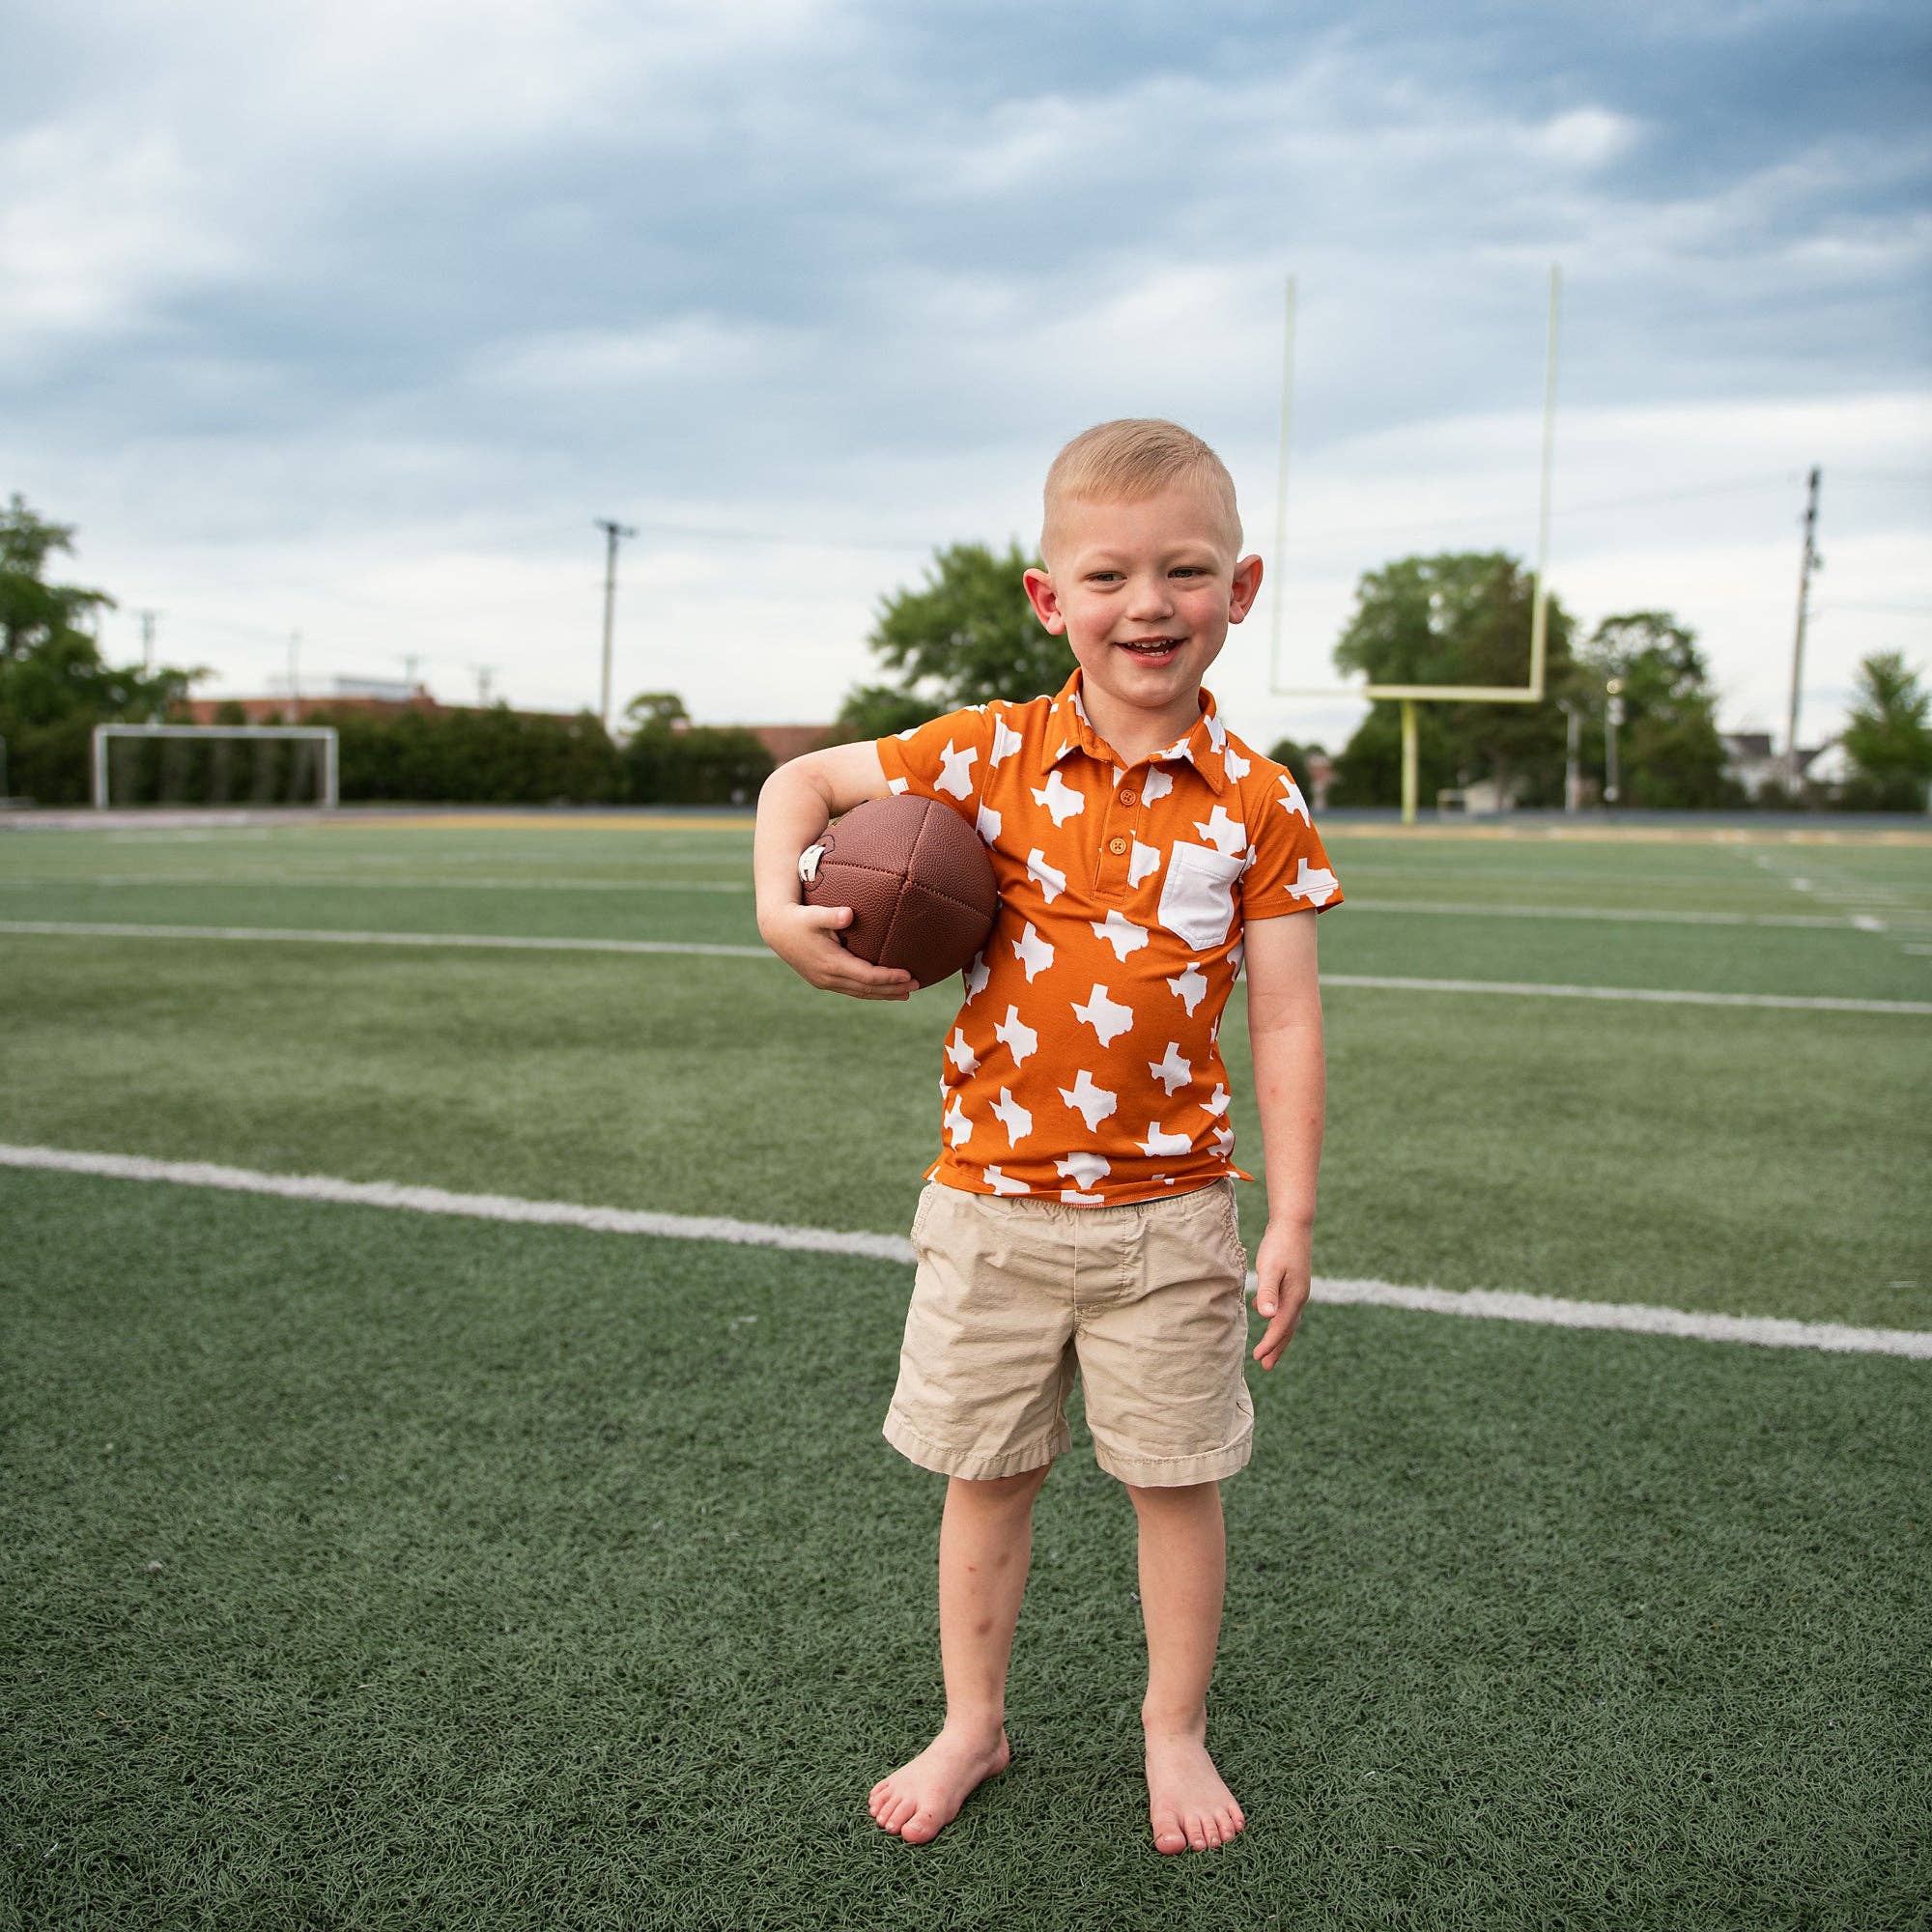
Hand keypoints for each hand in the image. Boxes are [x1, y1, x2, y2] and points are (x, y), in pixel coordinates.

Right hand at [758, 900, 917, 1000]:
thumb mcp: (814, 914)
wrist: (776, 930)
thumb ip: (831, 916)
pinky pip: (852, 990)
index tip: (909, 975)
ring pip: (860, 993)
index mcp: (831, 964)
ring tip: (905, 993)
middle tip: (916, 986)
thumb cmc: (799, 918)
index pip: (867, 976)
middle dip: (892, 989)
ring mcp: (825, 982)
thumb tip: (848, 914)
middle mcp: (829, 978)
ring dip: (883, 994)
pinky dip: (870, 991)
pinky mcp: (823, 981)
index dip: (889, 977)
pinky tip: (883, 989)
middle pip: (867, 989)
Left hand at [1251, 1218, 1312, 1370]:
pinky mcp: (1294, 1282)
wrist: (1294, 1224)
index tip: (1257, 1358)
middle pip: (1288, 1329)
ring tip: (1268, 1349)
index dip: (1269, 1344)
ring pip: (1288, 1320)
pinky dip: (1278, 1318)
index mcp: (1294, 1297)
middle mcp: (1299, 1297)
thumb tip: (1268, 1316)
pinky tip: (1265, 1312)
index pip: (1280, 1327)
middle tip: (1266, 1366)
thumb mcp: (1270, 1268)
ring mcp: (1298, 1290)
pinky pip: (1287, 1308)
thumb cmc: (1279, 1245)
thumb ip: (1268, 1291)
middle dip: (1277, 1348)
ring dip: (1278, 1335)